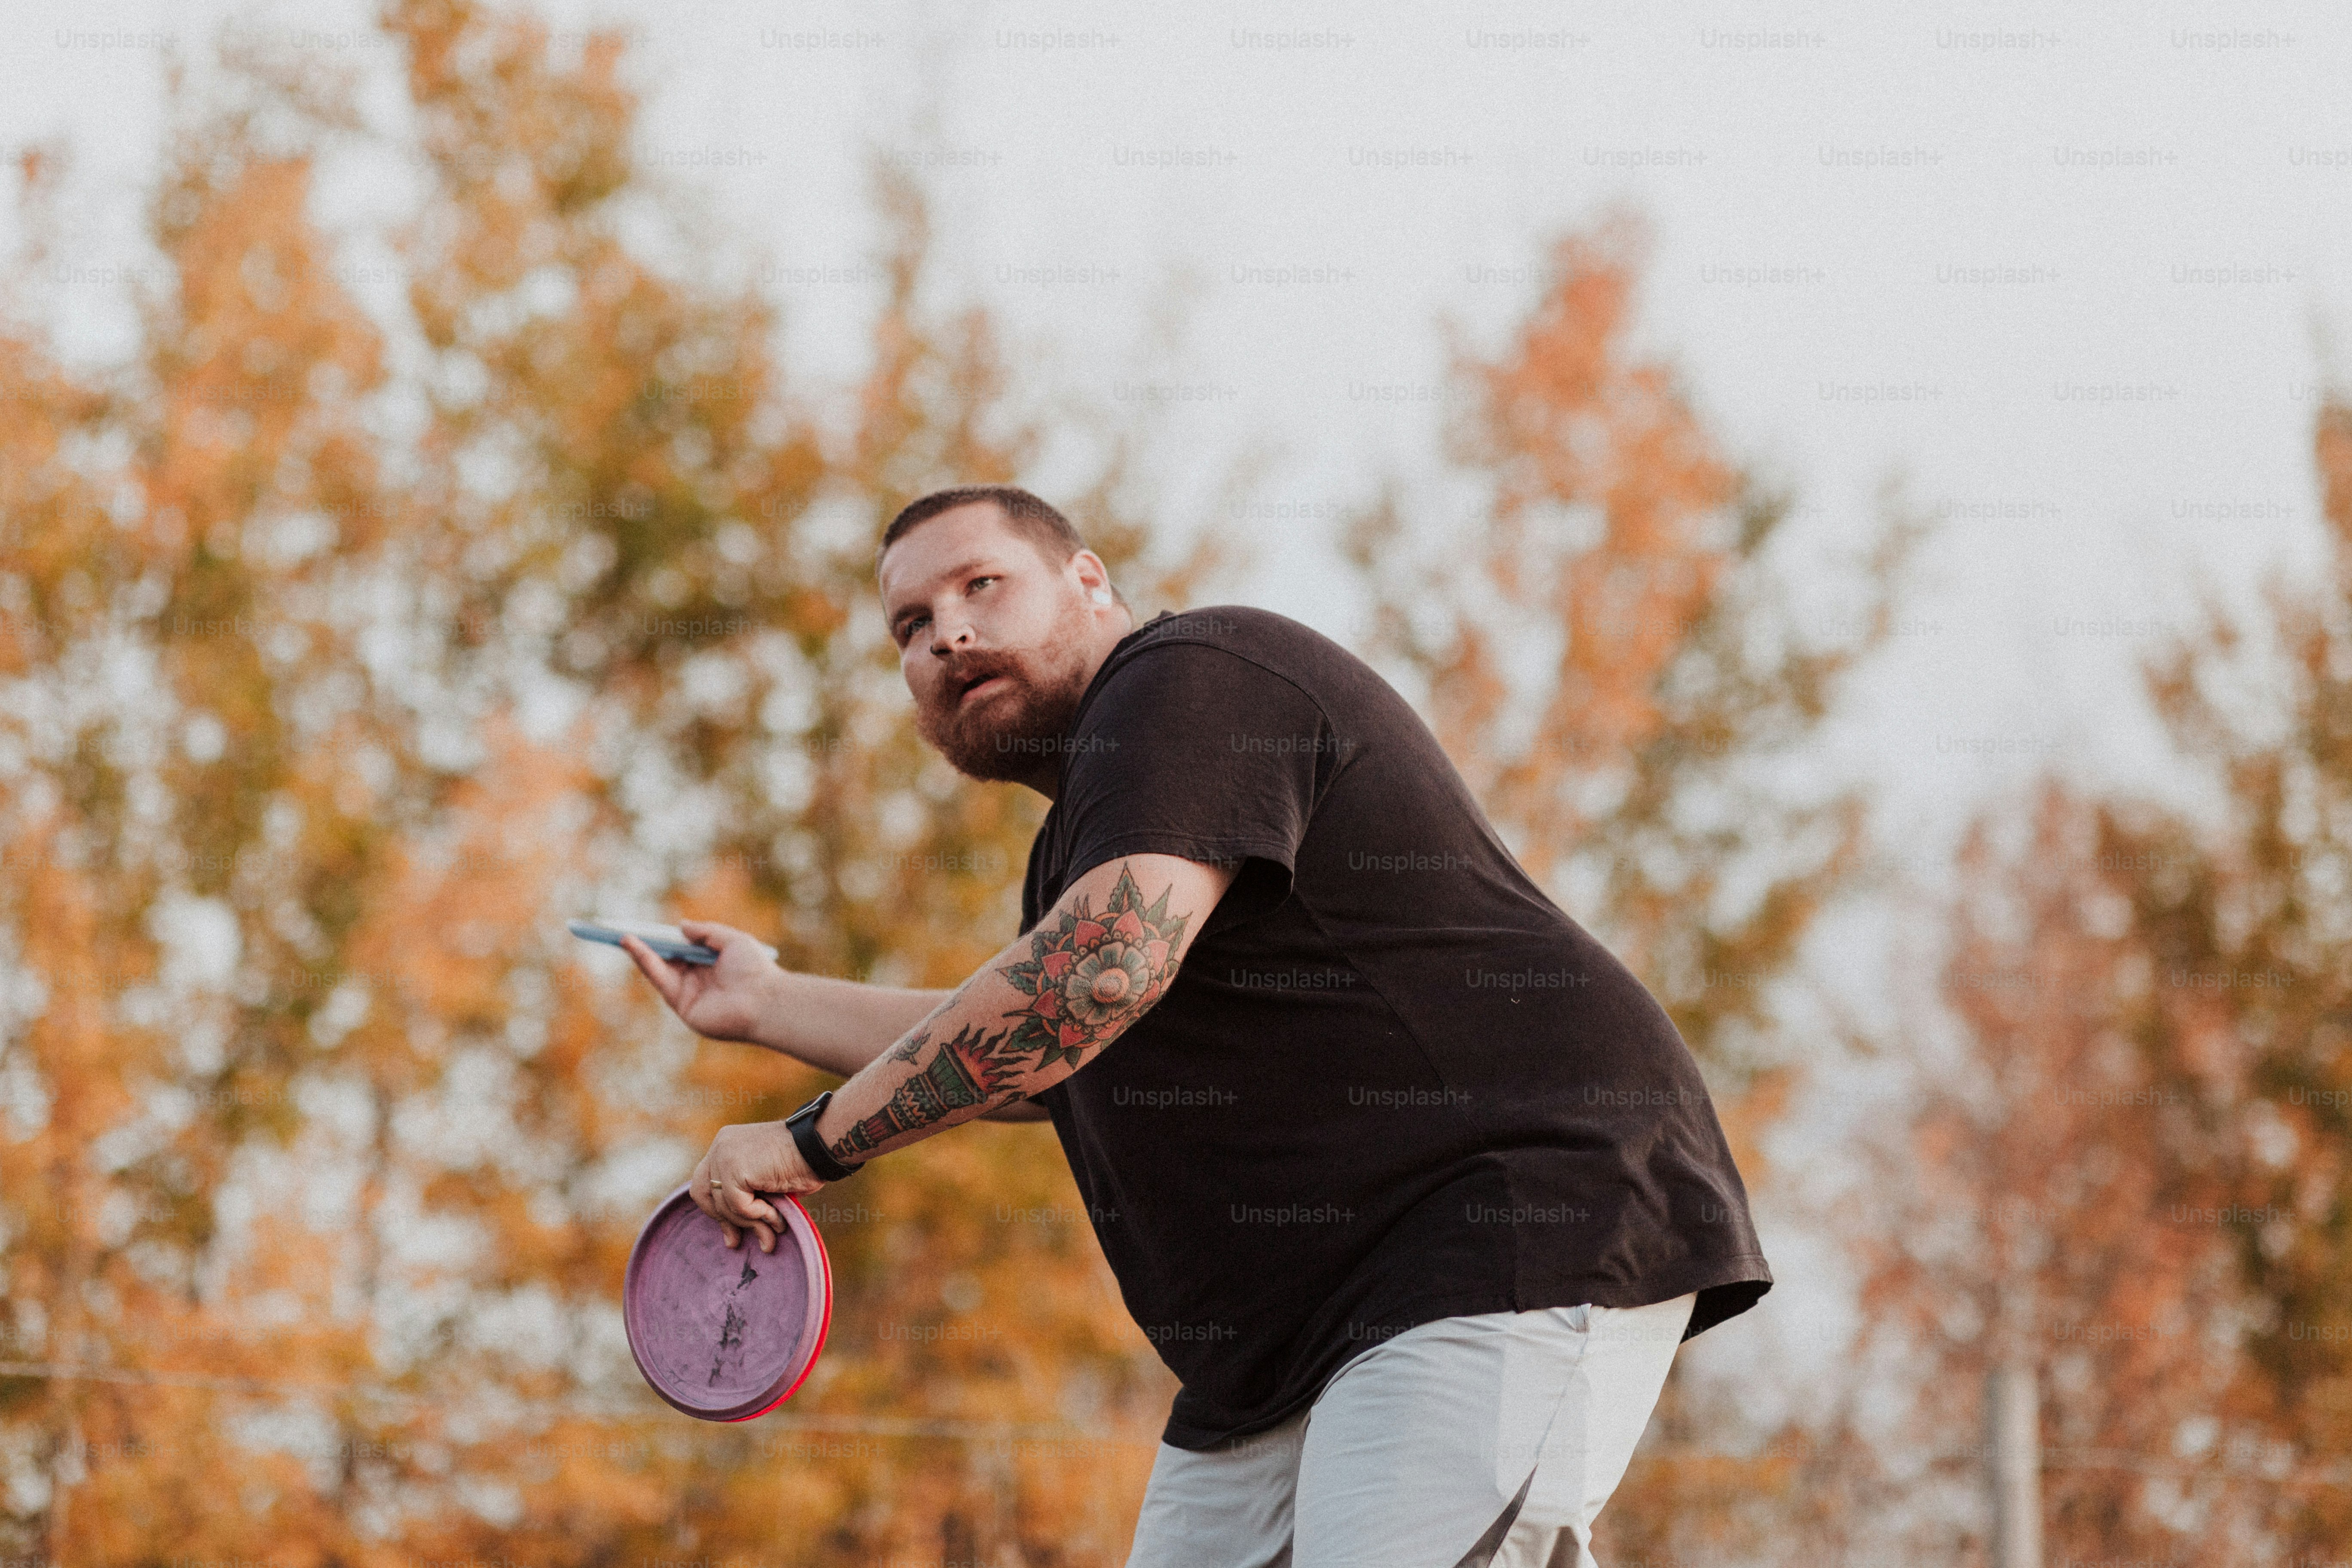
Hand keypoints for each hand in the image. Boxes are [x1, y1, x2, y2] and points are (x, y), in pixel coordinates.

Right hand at [623, 920, 785, 1045]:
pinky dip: (646, 963)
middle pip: (666, 959)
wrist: (763, 1000)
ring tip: (622, 935)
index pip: (682, 948)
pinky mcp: (682, 1006)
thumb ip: (706, 932)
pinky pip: (660, 980)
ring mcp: (689, 993)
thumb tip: (681, 926)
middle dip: (646, 945)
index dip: (664, 938)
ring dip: (640, 952)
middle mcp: (698, 978)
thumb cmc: (754, 969)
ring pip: (659, 969)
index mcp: (712, 963)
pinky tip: (635, 947)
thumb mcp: (732, 939)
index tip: (647, 926)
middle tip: (624, 929)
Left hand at [689, 1120, 825, 1252]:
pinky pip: (737, 1206)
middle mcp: (720, 1146)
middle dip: (723, 1222)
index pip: (704, 1182)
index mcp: (726, 1144)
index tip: (731, 1234)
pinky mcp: (735, 1168)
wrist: (820, 1146)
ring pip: (723, 1205)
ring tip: (773, 1231)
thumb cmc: (802, 1163)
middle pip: (703, 1194)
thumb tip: (730, 1238)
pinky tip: (776, 1215)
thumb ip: (746, 1197)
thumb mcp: (764, 1182)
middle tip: (735, 1243)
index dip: (715, 1211)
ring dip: (750, 1224)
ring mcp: (725, 1155)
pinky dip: (757, 1216)